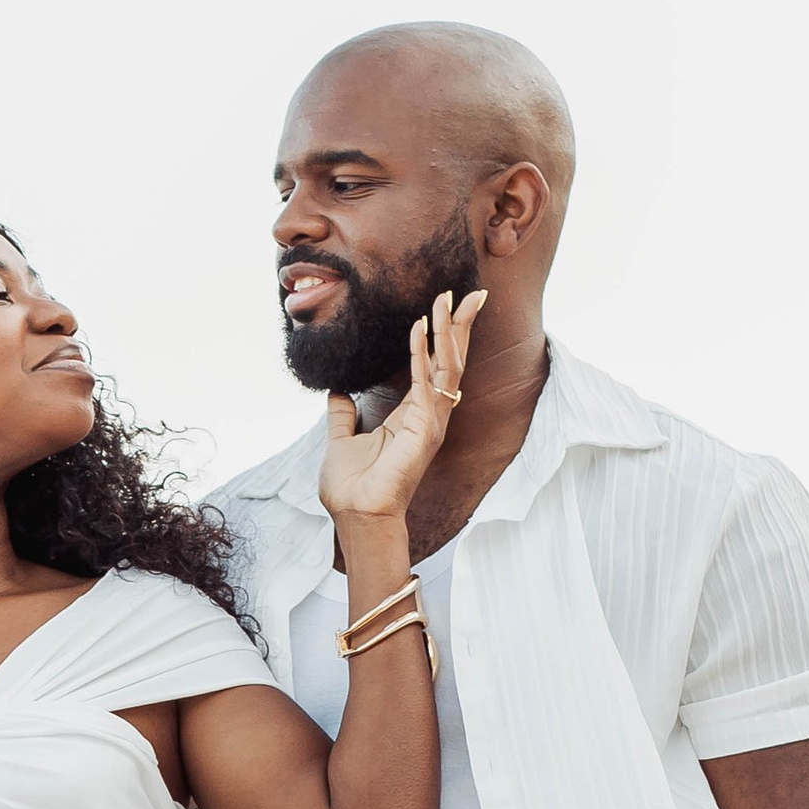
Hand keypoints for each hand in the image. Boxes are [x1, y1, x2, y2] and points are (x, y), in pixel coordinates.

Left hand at [316, 288, 484, 531]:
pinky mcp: (424, 430)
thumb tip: (336, 390)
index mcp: (412, 416)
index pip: (435, 367)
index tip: (447, 305)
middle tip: (472, 291)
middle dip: (461, 325)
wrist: (355, 517)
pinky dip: (423, 354)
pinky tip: (421, 327)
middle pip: (451, 361)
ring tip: (448, 298)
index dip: (443, 336)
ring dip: (449, 331)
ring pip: (448, 367)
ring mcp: (431, 423)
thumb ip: (342, 413)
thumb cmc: (351, 488)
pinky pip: (426, 384)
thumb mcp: (341, 439)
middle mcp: (428, 416)